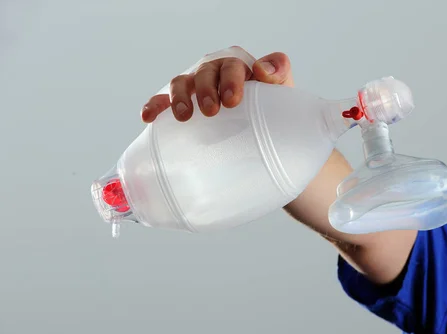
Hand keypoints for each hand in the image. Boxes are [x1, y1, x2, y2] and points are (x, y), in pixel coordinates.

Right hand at [140, 46, 294, 122]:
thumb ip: (279, 74)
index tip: (233, 101)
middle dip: (206, 89)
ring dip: (180, 97)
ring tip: (184, 116)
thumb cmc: (272, 112)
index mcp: (239, 67)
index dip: (231, 79)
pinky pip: (163, 101)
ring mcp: (196, 88)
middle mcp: (214, 72)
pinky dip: (154, 105)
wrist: (264, 138)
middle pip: (205, 72)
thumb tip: (262, 70)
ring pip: (182, 83)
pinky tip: (148, 116)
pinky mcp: (183, 105)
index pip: (232, 65)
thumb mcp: (282, 93)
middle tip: (212, 111)